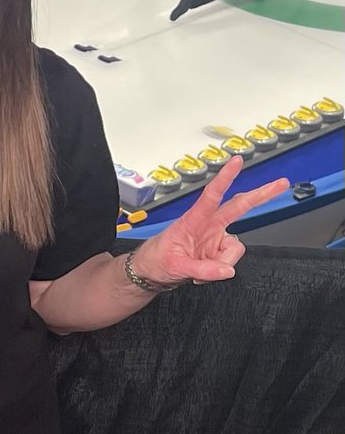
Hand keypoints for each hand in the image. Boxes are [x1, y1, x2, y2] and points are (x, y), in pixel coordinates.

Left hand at [131, 157, 288, 286]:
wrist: (152, 272)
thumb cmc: (158, 260)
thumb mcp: (176, 266)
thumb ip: (203, 269)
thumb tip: (228, 271)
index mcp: (194, 219)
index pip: (212, 195)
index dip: (225, 178)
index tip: (237, 161)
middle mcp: (208, 225)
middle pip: (239, 207)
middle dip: (260, 195)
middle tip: (281, 183)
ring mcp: (215, 237)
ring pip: (236, 248)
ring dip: (221, 263)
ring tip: (200, 270)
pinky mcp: (218, 250)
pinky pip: (230, 262)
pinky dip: (219, 270)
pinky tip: (204, 272)